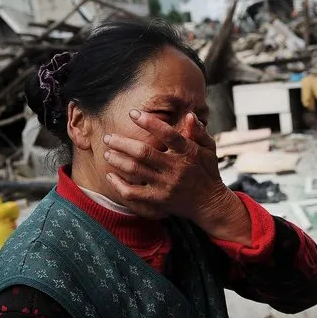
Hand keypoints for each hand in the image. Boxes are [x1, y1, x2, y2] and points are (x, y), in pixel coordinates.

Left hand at [103, 109, 250, 243]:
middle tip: (108, 137)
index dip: (149, 122)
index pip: (167, 134)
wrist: (210, 204)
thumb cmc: (207, 172)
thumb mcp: (209, 149)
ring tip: (106, 153)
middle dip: (121, 143)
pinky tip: (110, 176)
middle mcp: (175, 169)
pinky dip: (118, 184)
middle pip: (143, 152)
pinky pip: (133, 193)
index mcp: (187, 153)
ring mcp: (165, 186)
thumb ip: (198, 132)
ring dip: (117, 160)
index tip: (132, 114)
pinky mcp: (158, 200)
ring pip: (135, 170)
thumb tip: (189, 115)